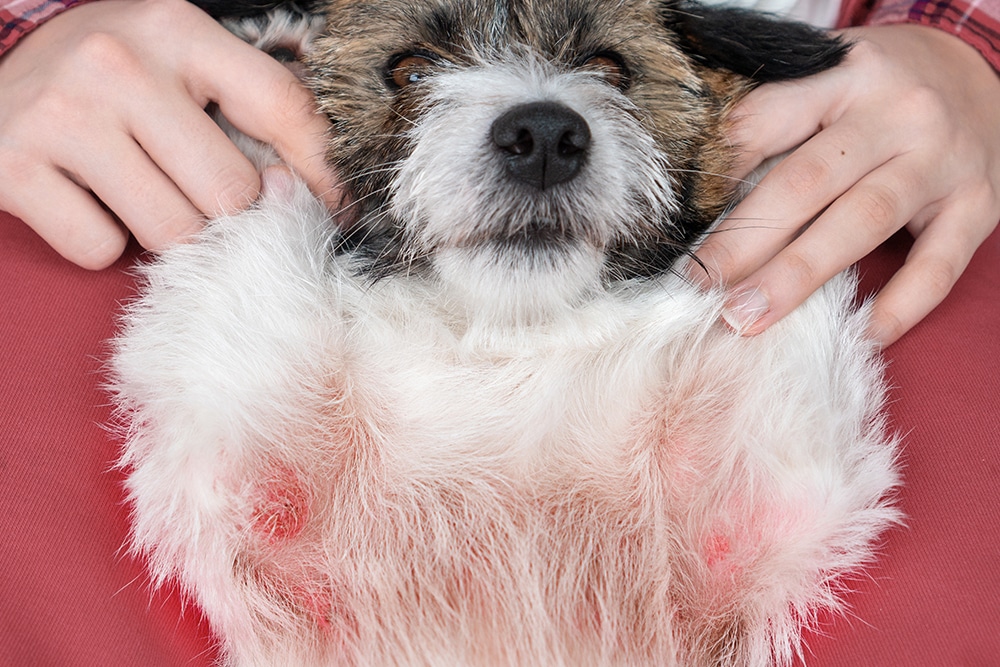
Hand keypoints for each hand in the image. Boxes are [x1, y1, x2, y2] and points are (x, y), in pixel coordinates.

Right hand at [0, 0, 338, 268]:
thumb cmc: (109, 75)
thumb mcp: (180, 62)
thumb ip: (249, 110)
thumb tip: (318, 192)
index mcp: (178, 32)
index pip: (282, 106)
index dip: (322, 172)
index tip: (335, 211)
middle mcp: (121, 67)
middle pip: (230, 191)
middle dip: (227, 213)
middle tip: (198, 194)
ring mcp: (65, 117)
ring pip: (172, 231)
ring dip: (170, 232)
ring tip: (143, 192)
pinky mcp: (16, 168)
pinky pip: (101, 250)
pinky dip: (104, 243)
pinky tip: (89, 200)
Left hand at [692, 24, 999, 345]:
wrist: (986, 74)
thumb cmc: (883, 87)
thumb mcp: (831, 78)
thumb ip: (778, 121)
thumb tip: (699, 192)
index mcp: (844, 77)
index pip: (766, 121)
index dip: (716, 175)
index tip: (676, 225)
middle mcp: (895, 115)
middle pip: (806, 181)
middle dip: (745, 241)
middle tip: (699, 287)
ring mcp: (941, 161)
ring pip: (862, 221)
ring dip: (799, 276)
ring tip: (748, 317)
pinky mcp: (979, 206)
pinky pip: (938, 266)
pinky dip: (899, 306)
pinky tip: (859, 335)